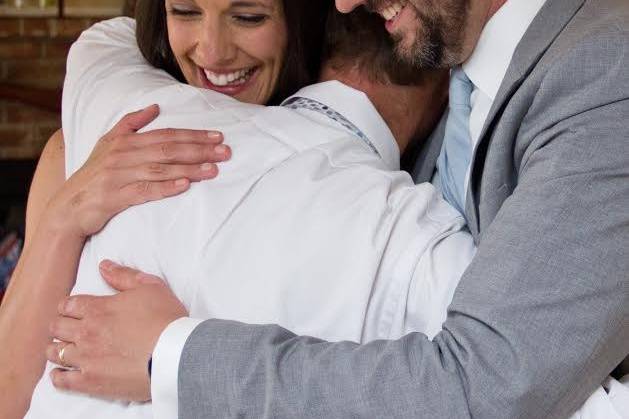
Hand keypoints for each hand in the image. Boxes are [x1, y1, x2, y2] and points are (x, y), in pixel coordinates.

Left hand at [46, 261, 187, 400]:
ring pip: (55, 352)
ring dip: (57, 348)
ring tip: (65, 348)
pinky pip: (62, 380)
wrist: (175, 353)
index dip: (68, 306)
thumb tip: (103, 265)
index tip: (73, 310)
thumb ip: (123, 276)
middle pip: (57, 327)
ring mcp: (86, 358)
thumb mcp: (150, 287)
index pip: (68, 305)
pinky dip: (58, 375)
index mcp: (98, 308)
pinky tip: (61, 373)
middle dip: (60, 324)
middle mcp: (86, 332)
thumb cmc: (166, 319)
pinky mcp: (90, 381)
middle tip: (69, 327)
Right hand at [48, 105, 230, 237]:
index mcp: (125, 141)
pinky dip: (166, 187)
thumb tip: (154, 107)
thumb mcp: (108, 143)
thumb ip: (131, 124)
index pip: (166, 135)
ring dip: (189, 168)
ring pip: (160, 169)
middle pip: (168, 149)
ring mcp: (119, 175)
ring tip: (213, 170)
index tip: (218, 137)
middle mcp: (123, 155)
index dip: (193, 135)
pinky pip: (144, 191)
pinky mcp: (115, 197)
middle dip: (199, 150)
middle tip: (225, 152)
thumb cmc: (94, 175)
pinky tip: (185, 185)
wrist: (68, 207)